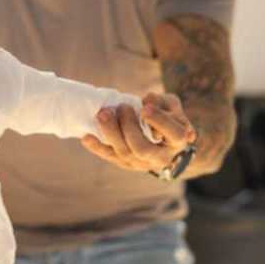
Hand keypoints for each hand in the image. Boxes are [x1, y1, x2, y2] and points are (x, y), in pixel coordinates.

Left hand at [81, 92, 196, 173]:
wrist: (164, 144)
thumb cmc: (168, 118)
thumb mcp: (171, 106)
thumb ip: (163, 102)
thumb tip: (147, 99)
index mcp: (178, 140)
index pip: (172, 133)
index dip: (159, 120)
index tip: (145, 107)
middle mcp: (160, 157)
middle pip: (142, 148)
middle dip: (129, 127)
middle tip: (122, 107)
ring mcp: (141, 163)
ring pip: (124, 153)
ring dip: (111, 133)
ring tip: (103, 114)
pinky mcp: (125, 163)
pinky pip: (110, 157)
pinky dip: (97, 147)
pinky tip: (86, 137)